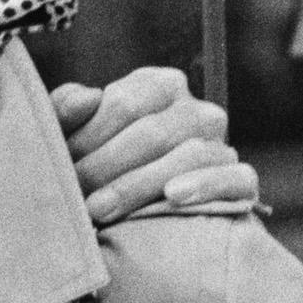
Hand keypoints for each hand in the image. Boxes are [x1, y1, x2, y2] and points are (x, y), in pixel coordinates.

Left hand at [54, 68, 261, 222]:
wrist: (142, 216)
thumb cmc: (98, 165)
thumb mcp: (74, 133)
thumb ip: (67, 110)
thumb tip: (89, 97)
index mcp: (158, 86)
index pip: (125, 104)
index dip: (89, 136)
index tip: (61, 163)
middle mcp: (196, 110)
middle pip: (153, 133)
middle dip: (105, 166)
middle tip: (73, 194)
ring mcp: (222, 144)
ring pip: (189, 155)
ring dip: (139, 184)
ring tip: (100, 209)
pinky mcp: (241, 180)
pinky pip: (234, 177)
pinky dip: (205, 185)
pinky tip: (173, 197)